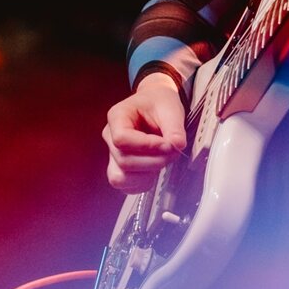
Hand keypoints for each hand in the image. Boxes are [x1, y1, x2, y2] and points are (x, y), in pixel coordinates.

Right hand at [102, 71, 186, 193]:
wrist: (157, 105)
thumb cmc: (158, 103)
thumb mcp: (170, 108)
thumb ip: (175, 128)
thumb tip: (177, 145)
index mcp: (117, 116)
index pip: (122, 139)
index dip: (146, 146)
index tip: (166, 144)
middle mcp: (110, 136)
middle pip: (123, 161)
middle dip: (153, 161)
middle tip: (172, 152)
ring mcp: (113, 154)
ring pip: (120, 177)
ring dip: (146, 175)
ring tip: (162, 161)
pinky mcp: (120, 168)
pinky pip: (125, 185)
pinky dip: (142, 183)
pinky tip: (154, 170)